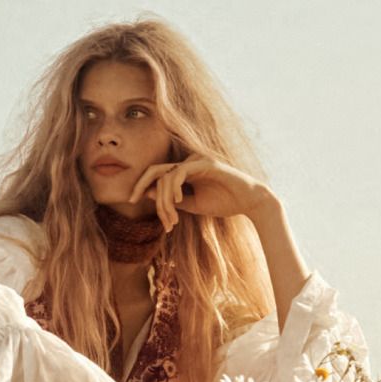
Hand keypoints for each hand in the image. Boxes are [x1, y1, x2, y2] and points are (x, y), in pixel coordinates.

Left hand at [128, 153, 274, 232]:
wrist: (249, 201)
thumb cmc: (223, 203)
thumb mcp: (193, 205)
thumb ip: (172, 200)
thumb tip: (149, 194)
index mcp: (184, 172)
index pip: (156, 175)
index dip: (142, 186)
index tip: (132, 200)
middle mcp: (189, 163)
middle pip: (155, 171)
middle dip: (141, 185)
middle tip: (132, 200)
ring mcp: (197, 161)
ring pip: (167, 177)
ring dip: (164, 202)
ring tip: (171, 220)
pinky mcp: (206, 163)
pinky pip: (180, 172)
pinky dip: (174, 188)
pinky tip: (177, 202)